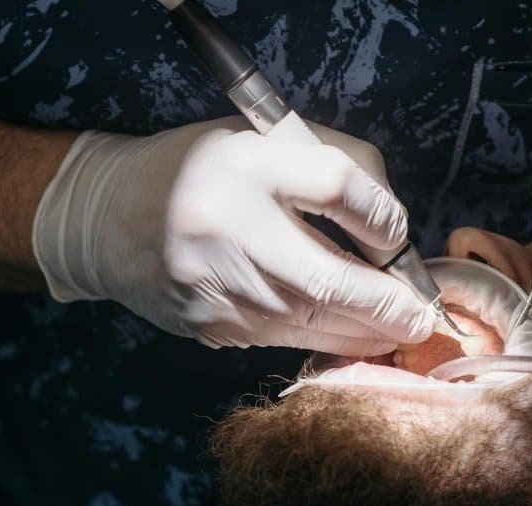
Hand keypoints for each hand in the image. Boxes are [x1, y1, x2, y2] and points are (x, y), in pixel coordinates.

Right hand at [32, 117, 434, 354]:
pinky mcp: (211, 327)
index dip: (383, 215)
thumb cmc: (201, 172)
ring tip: (397, 330)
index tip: (393, 232)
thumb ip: (332, 162)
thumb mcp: (260, 141)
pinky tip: (345, 333)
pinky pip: (282, 337)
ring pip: (313, 323)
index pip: (338, 188)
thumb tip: (391, 225)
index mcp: (244, 165)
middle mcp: (229, 229)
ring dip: (366, 332)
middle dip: (389, 305)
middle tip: (423, 317)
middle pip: (333, 281)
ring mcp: (217, 289)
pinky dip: (323, 338)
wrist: (108, 221)